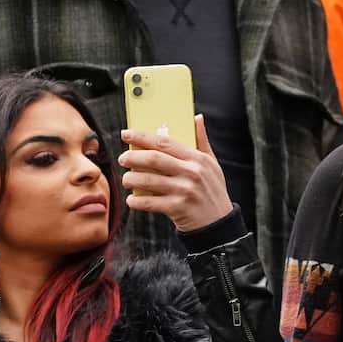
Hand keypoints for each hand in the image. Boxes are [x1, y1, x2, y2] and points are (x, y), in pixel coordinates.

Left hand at [119, 115, 232, 231]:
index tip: (126, 134)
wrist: (219, 224)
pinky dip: (136, 201)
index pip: (165, 142)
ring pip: (148, 180)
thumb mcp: (212, 164)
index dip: (142, 136)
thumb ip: (202, 141)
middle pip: (154, 159)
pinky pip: (150, 202)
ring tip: (125, 179)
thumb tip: (197, 117)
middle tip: (122, 158)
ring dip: (131, 179)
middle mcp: (192, 172)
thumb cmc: (212, 191)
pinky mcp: (178, 208)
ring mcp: (185, 191)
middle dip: (132, 157)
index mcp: (198, 159)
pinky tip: (132, 200)